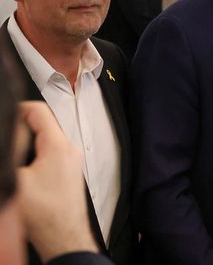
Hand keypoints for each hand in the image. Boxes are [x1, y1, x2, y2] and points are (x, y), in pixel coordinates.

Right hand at [15, 102, 98, 261]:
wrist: (63, 236)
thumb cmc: (44, 213)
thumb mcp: (14, 179)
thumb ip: (9, 153)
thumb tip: (9, 144)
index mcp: (58, 145)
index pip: (38, 111)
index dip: (17, 109)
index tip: (5, 116)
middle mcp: (70, 149)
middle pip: (42, 125)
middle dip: (21, 131)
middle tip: (7, 143)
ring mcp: (72, 161)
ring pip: (46, 140)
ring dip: (28, 145)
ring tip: (15, 161)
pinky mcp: (70, 172)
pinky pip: (51, 154)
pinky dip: (36, 157)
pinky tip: (24, 172)